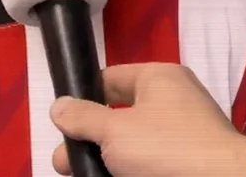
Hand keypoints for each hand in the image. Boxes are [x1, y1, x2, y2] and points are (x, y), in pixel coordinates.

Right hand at [49, 63, 245, 176]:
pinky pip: (150, 161)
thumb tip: (59, 105)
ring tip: (83, 174)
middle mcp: (171, 101)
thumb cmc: (166, 148)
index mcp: (157, 78)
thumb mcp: (114, 130)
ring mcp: (182, 133)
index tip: (61, 125)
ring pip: (132, 143)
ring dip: (106, 159)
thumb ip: (82, 118)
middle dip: (88, 139)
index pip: (108, 79)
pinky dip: (130, 169)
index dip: (81, 99)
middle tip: (64, 163)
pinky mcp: (187, 161)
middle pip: (117, 115)